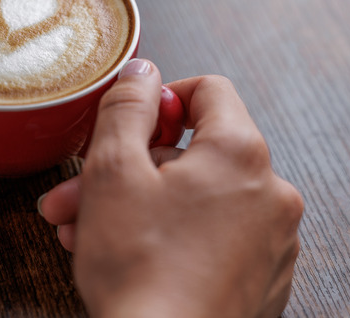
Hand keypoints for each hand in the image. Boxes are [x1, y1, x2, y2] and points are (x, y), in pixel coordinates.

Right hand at [38, 59, 303, 317]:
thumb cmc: (140, 271)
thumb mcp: (114, 171)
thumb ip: (128, 107)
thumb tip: (143, 71)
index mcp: (241, 153)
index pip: (209, 91)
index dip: (162, 99)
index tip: (132, 123)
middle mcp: (271, 192)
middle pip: (193, 155)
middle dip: (128, 170)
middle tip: (77, 195)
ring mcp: (272, 241)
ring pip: (197, 201)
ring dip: (140, 207)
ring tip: (86, 232)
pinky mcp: (263, 279)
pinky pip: (215, 239)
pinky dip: (174, 239)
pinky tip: (128, 259)